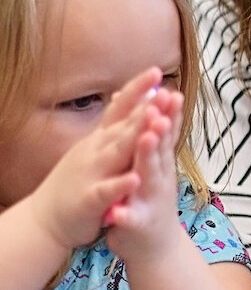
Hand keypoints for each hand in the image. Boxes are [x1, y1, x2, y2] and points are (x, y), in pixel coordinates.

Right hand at [23, 69, 159, 251]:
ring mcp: (92, 174)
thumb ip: (114, 124)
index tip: (158, 70)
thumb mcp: (96, 147)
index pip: (121, 109)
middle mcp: (95, 151)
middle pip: (123, 126)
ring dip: (134, 139)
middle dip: (144, 109)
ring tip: (153, 125)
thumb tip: (127, 95)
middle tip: (164, 91)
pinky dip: (120, 185)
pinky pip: (107, 191)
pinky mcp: (90, 200)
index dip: (138, 91)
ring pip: (115, 154)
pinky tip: (134, 178)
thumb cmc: (80, 181)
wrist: (47, 219)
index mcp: (101, 140)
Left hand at [104, 88, 183, 262]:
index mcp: (159, 164)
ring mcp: (150, 201)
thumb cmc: (151, 202)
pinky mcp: (137, 225)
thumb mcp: (155, 168)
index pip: (164, 132)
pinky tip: (117, 211)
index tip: (167, 88)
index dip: (166, 111)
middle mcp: (160, 179)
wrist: (157, 248)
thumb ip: (155, 140)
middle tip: (162, 105)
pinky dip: (125, 214)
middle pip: (160, 149)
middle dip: (161, 127)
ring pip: (149, 177)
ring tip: (148, 139)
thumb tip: (156, 106)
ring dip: (149, 158)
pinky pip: (131, 218)